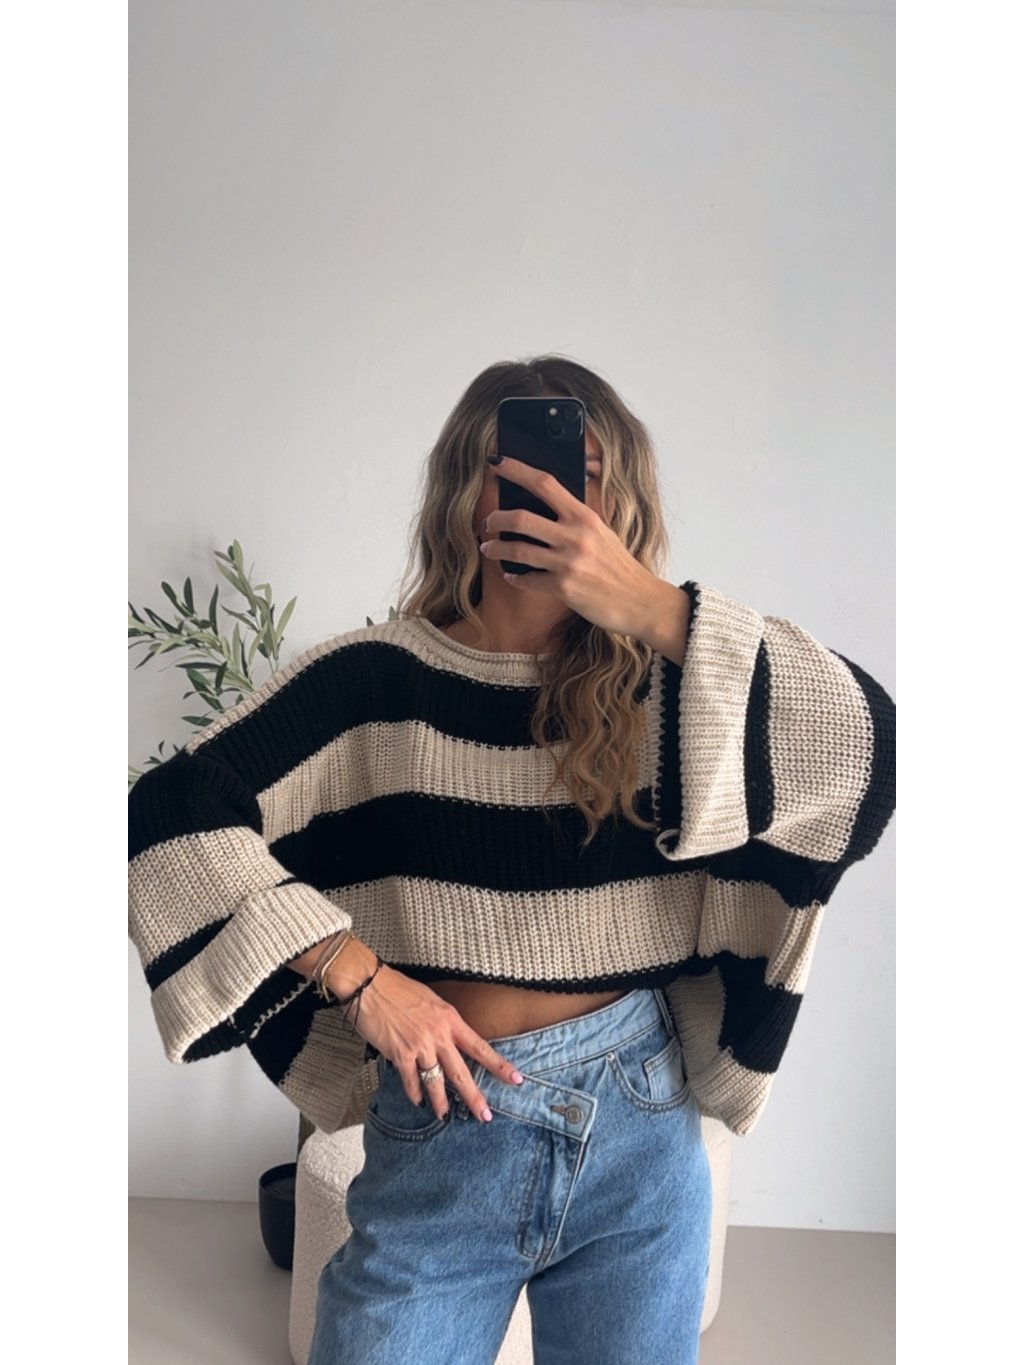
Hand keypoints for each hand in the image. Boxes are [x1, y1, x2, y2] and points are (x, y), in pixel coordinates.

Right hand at [341, 963, 523, 1123]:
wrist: (371, 985)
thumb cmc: (399, 988)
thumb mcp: (431, 1000)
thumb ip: (443, 1022)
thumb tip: (448, 1038)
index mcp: (450, 1020)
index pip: (480, 1047)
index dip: (499, 1065)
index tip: (516, 1079)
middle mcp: (439, 1035)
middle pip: (461, 1072)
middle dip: (474, 1097)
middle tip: (485, 1115)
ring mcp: (419, 1046)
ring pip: (436, 1082)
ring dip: (441, 1102)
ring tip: (446, 1116)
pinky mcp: (400, 1054)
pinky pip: (411, 1081)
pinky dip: (414, 1093)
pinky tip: (418, 1102)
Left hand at [479, 454, 663, 638]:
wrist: (638, 599)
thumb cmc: (618, 565)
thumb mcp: (601, 532)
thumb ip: (574, 519)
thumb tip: (541, 506)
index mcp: (584, 517)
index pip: (545, 484)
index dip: (517, 470)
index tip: (497, 462)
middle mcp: (575, 537)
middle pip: (521, 519)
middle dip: (496, 519)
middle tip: (488, 523)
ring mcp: (568, 563)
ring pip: (517, 551)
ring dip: (496, 549)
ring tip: (488, 549)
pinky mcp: (563, 588)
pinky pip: (527, 580)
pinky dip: (514, 577)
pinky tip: (511, 575)